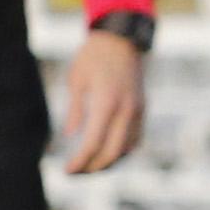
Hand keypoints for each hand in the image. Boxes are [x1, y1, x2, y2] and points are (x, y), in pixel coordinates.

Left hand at [61, 26, 146, 173]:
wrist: (121, 37)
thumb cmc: (93, 56)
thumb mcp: (76, 80)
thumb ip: (75, 110)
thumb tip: (70, 136)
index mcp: (107, 102)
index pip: (93, 144)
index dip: (80, 161)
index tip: (67, 171)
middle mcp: (126, 110)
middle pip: (112, 153)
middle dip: (93, 168)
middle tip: (77, 173)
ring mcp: (137, 110)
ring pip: (126, 149)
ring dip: (108, 162)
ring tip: (89, 166)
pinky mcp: (142, 108)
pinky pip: (135, 138)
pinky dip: (121, 150)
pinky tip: (106, 153)